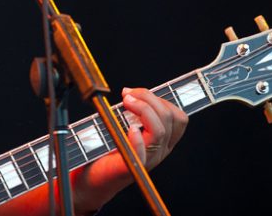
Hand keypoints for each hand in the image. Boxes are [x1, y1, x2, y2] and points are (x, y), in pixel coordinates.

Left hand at [71, 87, 187, 212]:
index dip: (161, 100)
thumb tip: (131, 92)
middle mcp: (159, 151)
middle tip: (127, 94)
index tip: (138, 93)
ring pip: (159, 131)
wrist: (93, 178)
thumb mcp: (126, 129)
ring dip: (143, 109)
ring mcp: (148, 160)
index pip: (178, 118)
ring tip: (125, 102)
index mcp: (162, 141)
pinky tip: (129, 128)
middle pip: (169, 119)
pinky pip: (143, 153)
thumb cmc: (108, 151)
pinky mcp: (131, 168)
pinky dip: (137, 138)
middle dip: (149, 98)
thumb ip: (135, 115)